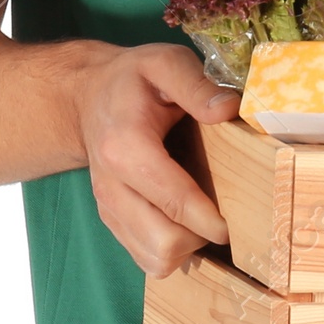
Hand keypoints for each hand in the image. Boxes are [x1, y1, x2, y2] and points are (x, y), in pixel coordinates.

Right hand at [73, 43, 240, 277]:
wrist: (88, 96)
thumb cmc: (133, 79)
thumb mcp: (165, 62)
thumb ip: (197, 85)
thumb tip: (229, 110)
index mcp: (125, 148)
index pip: (174, 202)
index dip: (210, 219)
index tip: (236, 220)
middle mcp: (110, 187)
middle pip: (165, 244)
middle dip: (200, 235)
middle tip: (221, 211)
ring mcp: (108, 209)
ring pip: (155, 260)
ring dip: (187, 247)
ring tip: (202, 216)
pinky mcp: (112, 221)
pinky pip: (146, 259)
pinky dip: (171, 250)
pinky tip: (183, 221)